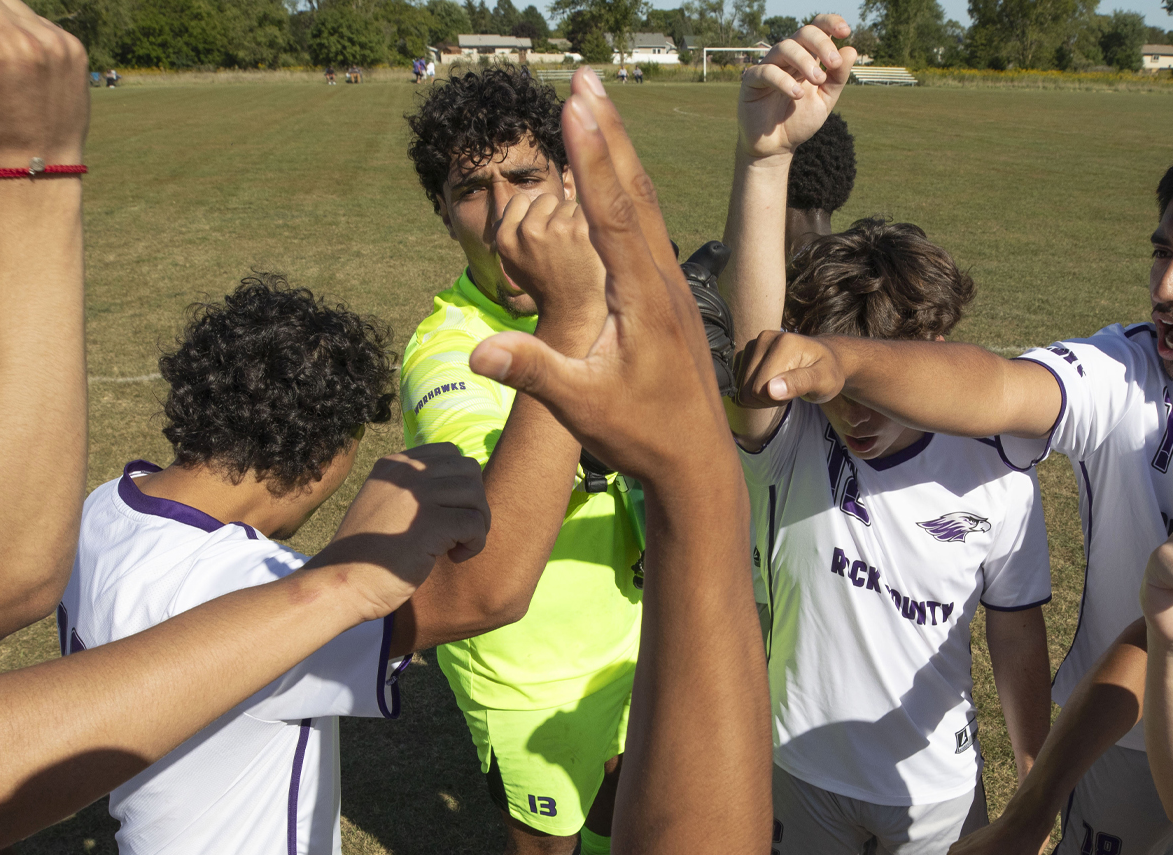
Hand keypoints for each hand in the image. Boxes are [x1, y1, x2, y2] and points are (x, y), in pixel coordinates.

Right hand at [311, 444, 490, 621]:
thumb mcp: (385, 504)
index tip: (448, 512)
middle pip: (468, 470)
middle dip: (474, 501)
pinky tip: (454, 557)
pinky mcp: (429, 524)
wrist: (343, 581)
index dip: (460, 482)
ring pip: (476, 495)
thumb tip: (465, 486)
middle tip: (459, 532)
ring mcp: (417, 496)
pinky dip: (475, 543)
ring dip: (477, 524)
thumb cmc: (368, 552)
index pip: (449, 454)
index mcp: (394, 465)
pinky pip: (474, 523)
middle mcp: (406, 473)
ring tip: (456, 546)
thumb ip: (415, 489)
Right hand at [466, 69, 735, 481]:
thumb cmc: (639, 434)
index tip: (575, 106)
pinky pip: (647, 225)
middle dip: (608, 130)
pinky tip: (615, 172)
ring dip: (620, 150)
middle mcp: (661, 278)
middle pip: (632, 189)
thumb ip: (533, 371)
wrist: (695, 460)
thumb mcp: (581, 407)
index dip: (592, 155)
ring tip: (598, 103)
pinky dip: (626, 185)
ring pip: (644, 202)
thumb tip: (477, 350)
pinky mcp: (669, 292)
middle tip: (585, 77)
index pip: (609, 212)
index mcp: (640, 296)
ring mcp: (670, 282)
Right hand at [495, 189, 603, 346]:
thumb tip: (514, 209)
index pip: (519, 201)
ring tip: (579, 255)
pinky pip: (591, 211)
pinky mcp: (584, 232)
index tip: (542, 240)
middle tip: (563, 253)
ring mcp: (557, 231)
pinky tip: (594, 252)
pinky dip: (596, 227)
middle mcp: (527, 233)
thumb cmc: (550, 291)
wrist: (580, 319)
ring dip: (578, 222)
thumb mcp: (515, 265)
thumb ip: (511, 233)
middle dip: (556, 217)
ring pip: (570, 204)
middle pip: (547, 200)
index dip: (534, 217)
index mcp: (505, 241)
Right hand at [733, 330, 846, 407]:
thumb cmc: (828, 372)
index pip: (759, 389)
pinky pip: (740, 382)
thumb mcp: (824, 381)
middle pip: (747, 389)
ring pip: (741, 387)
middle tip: (791, 388)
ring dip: (762, 394)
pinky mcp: (748, 350)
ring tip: (784, 384)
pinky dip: (756, 387)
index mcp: (783, 343)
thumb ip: (799, 383)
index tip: (796, 389)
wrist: (827, 358)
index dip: (776, 399)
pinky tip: (774, 381)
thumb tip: (771, 390)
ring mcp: (754, 343)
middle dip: (768, 397)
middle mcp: (764, 338)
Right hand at [738, 15, 856, 161]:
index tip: (845, 31)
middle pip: (803, 33)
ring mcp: (768, 66)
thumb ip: (838, 78)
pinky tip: (797, 95)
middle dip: (821, 43)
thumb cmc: (799, 120)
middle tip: (833, 63)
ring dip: (805, 61)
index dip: (830, 23)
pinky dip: (784, 81)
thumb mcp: (825, 100)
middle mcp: (787, 58)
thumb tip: (851, 50)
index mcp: (806, 58)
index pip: (816, 29)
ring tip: (818, 80)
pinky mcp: (752, 81)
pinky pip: (766, 71)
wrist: (776, 147)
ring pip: (785, 47)